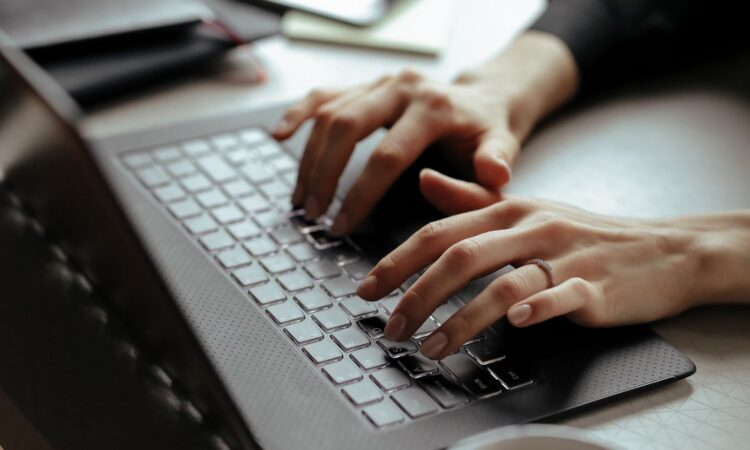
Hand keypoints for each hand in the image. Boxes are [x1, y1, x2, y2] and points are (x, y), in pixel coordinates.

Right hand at [272, 32, 578, 234]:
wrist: (484, 100)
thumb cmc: (488, 134)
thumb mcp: (502, 152)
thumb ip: (492, 168)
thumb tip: (464, 178)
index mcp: (435, 107)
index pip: (387, 155)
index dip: (359, 195)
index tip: (341, 226)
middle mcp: (403, 87)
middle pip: (346, 127)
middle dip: (324, 175)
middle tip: (313, 214)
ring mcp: (381, 82)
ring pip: (330, 113)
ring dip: (309, 158)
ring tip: (301, 198)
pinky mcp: (367, 85)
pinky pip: (324, 95)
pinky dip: (299, 114)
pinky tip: (280, 135)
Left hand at [357, 197, 749, 359]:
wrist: (661, 248)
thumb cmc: (584, 233)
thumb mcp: (526, 210)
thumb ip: (472, 200)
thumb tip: (422, 181)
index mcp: (508, 210)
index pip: (440, 232)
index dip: (398, 260)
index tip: (366, 289)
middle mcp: (530, 227)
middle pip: (461, 256)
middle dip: (417, 293)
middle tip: (391, 327)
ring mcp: (564, 256)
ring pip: (503, 283)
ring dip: (461, 318)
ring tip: (431, 347)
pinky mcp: (596, 285)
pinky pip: (561, 295)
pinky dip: (537, 308)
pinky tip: (515, 325)